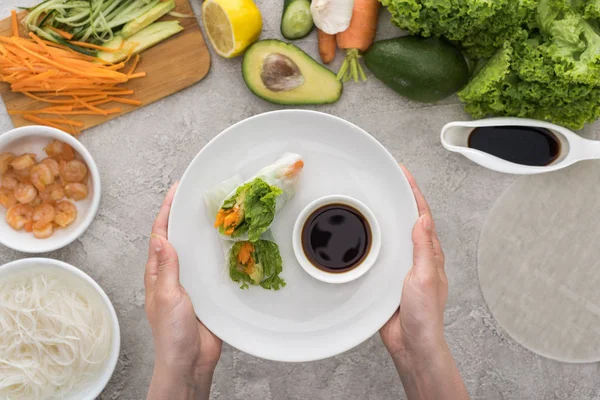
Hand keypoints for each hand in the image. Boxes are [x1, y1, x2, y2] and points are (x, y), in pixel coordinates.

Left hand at [145, 183, 221, 399]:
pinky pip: (211, 267)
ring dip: (202, 233)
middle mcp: (173, 274)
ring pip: (196, 251)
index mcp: (157, 273)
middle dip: (185, 216)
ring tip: (216, 214)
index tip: (176, 191)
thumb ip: (166, 268)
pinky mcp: (207, 291)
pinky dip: (217, 253)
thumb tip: (161, 238)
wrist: (190, 360)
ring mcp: (190, 282)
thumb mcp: (166, 297)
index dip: (167, 211)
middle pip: (178, 238)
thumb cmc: (171, 333)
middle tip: (198, 196)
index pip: (160, 235)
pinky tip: (230, 245)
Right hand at [380, 165, 447, 369]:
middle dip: (398, 198)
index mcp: (430, 254)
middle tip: (384, 179)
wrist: (410, 343)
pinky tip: (360, 235)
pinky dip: (371, 239)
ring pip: (391, 235)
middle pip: (406, 220)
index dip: (413, 193)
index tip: (403, 173)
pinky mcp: (386, 278)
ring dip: (383, 217)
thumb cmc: (424, 315)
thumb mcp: (424, 277)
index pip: (422, 215)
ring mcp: (401, 267)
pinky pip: (379, 253)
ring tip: (371, 199)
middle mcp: (416, 257)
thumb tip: (422, 219)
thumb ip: (423, 249)